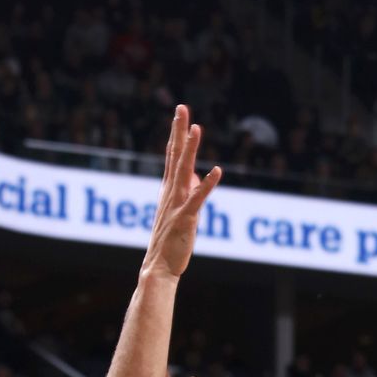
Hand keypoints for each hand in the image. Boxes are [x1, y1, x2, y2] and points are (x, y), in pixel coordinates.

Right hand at [141, 106, 221, 280]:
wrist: (159, 268)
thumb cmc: (171, 240)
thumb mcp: (182, 209)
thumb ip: (188, 190)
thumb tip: (197, 174)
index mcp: (169, 189)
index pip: (172, 155)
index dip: (177, 133)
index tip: (180, 113)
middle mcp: (170, 192)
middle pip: (175, 156)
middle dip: (179, 131)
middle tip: (181, 107)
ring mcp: (176, 204)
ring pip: (183, 171)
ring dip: (191, 150)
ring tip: (196, 128)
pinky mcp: (185, 218)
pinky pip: (197, 199)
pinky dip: (207, 185)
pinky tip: (217, 171)